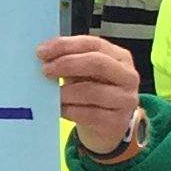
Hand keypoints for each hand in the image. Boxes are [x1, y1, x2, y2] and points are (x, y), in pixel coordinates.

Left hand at [39, 33, 144, 154]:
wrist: (107, 126)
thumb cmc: (93, 93)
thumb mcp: (85, 73)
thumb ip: (70, 61)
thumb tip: (44, 54)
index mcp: (120, 57)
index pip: (93, 44)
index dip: (66, 45)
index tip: (42, 51)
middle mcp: (128, 76)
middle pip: (97, 63)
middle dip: (67, 64)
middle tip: (46, 70)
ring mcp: (126, 100)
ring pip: (92, 91)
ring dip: (66, 92)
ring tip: (50, 94)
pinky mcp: (117, 122)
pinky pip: (89, 114)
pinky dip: (69, 110)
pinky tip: (59, 109)